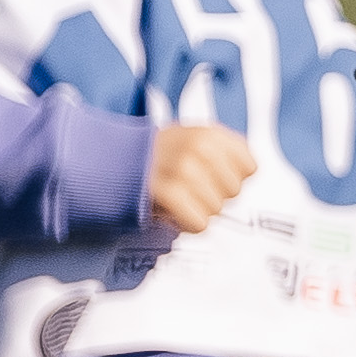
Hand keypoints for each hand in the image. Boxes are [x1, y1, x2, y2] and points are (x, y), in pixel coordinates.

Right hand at [140, 124, 255, 235]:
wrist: (106, 164)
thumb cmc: (152, 158)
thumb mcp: (190, 140)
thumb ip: (224, 152)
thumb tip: (249, 171)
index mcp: (208, 133)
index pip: (249, 167)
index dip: (229, 177)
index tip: (207, 175)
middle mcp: (199, 147)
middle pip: (234, 191)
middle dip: (211, 195)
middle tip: (184, 188)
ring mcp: (183, 168)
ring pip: (216, 209)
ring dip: (195, 209)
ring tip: (173, 197)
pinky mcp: (167, 191)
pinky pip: (200, 223)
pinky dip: (186, 223)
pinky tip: (170, 211)